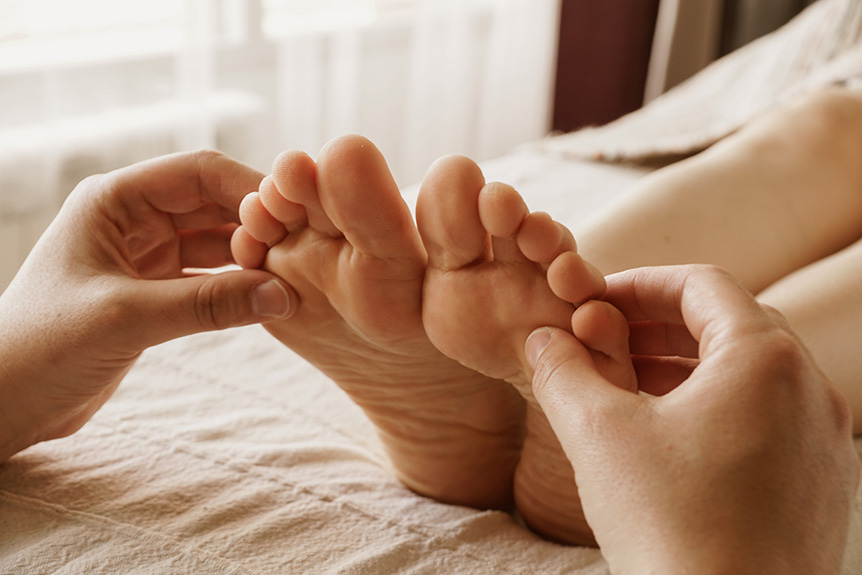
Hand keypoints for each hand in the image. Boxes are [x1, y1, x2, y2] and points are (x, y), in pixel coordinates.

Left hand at [0, 151, 295, 460]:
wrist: (2, 404)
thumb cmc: (40, 349)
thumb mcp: (125, 318)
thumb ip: (207, 304)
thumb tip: (283, 294)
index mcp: (115, 200)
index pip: (199, 172)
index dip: (250, 189)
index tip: (295, 219)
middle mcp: (133, 220)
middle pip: (215, 204)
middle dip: (258, 225)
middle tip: (303, 253)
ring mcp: (146, 256)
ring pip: (217, 242)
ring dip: (252, 258)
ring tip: (293, 279)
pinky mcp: (154, 293)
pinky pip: (210, 278)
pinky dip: (238, 287)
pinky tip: (268, 300)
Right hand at [527, 265, 858, 574]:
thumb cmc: (671, 527)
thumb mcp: (598, 435)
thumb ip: (563, 372)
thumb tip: (544, 340)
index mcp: (765, 358)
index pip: (701, 284)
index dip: (639, 285)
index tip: (596, 304)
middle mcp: (810, 389)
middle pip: (729, 324)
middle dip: (660, 327)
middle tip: (606, 342)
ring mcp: (823, 440)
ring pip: (749, 374)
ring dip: (685, 368)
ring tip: (627, 387)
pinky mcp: (821, 484)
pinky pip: (767, 419)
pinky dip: (715, 408)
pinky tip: (667, 439)